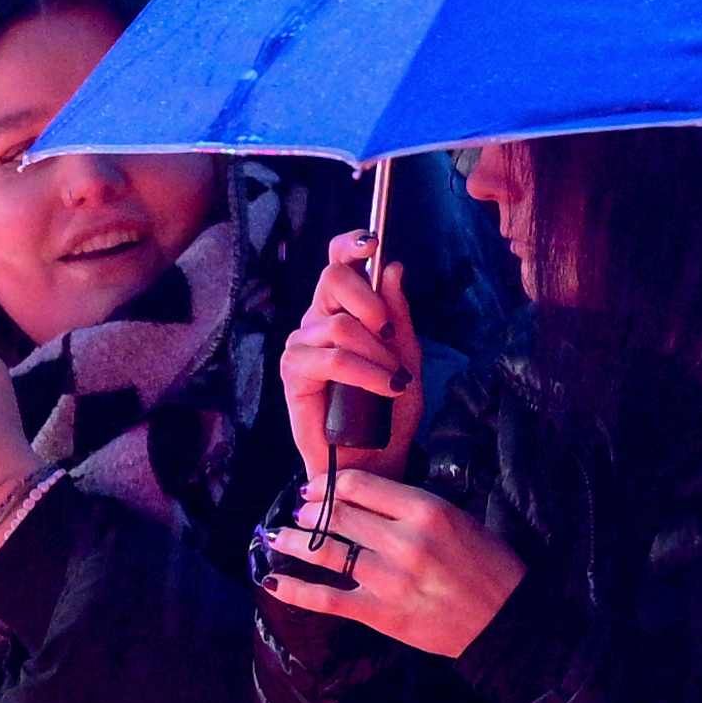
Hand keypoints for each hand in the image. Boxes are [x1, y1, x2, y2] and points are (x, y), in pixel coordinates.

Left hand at [254, 470, 525, 659]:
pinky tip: (273, 581)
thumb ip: (412, 507)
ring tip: (277, 535)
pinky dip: (297, 590)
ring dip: (294, 541)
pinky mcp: (381, 614)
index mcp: (426, 510)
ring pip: (326, 553)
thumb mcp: (458, 519)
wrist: (506, 620)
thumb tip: (365, 497)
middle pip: (339, 515)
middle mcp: (403, 541)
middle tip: (297, 510)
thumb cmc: (489, 566)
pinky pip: (328, 600)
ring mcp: (389, 579)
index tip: (317, 487)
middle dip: (310, 511)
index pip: (361, 485)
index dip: (331, 484)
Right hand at [279, 230, 421, 490]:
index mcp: (343, 311)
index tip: (373, 241)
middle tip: (389, 335)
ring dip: (377, 353)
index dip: (350, 245)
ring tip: (394, 381)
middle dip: (371, 302)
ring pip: (338, 324)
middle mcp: (317, 322)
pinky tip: (384, 387)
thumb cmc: (389, 413)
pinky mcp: (293, 376)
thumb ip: (399, 317)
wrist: (375, 461)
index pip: (338, 263)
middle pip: (333, 278)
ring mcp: (301, 347)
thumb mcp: (407, 359)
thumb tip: (392, 267)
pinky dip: (365, 372)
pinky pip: (332, 358)